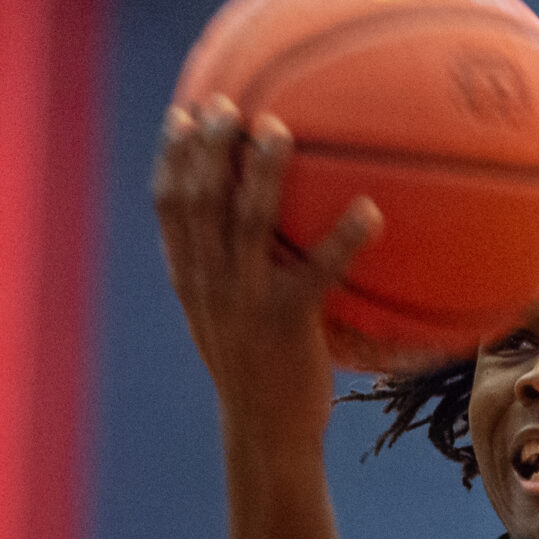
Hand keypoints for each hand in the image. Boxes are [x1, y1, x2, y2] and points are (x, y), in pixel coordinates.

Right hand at [153, 97, 380, 444]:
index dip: (173, 157)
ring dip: (260, 173)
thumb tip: (250, 226)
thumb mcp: (226, 319)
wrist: (266, 434)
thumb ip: (227, 273)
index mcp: (190, 280)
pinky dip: (343, 238)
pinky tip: (370, 210)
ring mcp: (243, 301)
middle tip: (228, 103)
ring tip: (278, 131)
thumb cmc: (258, 372)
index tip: (184, 113)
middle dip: (208, 146)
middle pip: (197, 201)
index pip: (168, 208)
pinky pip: (317, 271)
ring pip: (244, 223)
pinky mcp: (285, 321)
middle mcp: (208, 284)